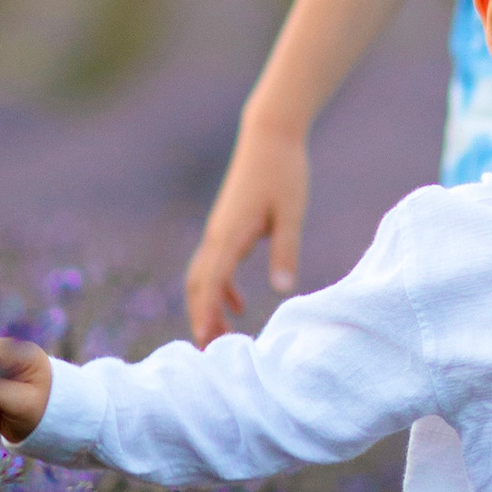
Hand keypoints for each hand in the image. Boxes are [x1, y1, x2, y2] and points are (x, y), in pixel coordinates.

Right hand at [185, 120, 309, 344]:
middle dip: (201, 319)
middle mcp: (217, 236)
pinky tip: (238, 305)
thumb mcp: (293, 214)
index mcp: (230, 235)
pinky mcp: (226, 227)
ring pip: (202, 278)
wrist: (270, 136)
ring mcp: (218, 231)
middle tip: (209, 354)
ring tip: (220, 339)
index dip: (207, 315)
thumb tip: (283, 290)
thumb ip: (287, 251)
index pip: (212, 284)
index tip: (207, 343)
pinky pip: (215, 265)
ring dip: (207, 307)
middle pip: (199, 286)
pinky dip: (221, 289)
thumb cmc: (284, 172)